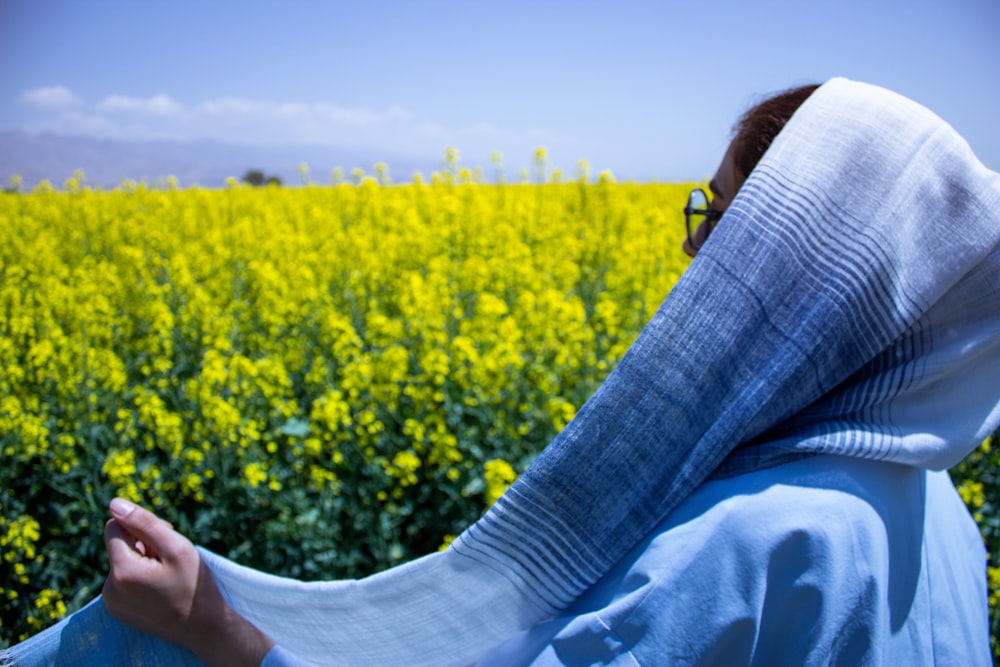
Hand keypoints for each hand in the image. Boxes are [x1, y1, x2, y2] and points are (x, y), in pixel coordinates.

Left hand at [103, 498, 273, 665]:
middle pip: (119, 544)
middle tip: (170, 558)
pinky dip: (140, 577)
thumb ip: (144, 523)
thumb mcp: (176, 547)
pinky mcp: (117, 611)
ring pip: (121, 562)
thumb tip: (114, 503)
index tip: (163, 538)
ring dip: (143, 561)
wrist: (202, 628)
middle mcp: (109, 588)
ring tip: (167, 575)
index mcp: (122, 570)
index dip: (141, 526)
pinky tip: (161, 587)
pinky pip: (122, 581)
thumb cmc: (194, 584)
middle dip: (143, 544)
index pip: (115, 526)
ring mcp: (111, 602)